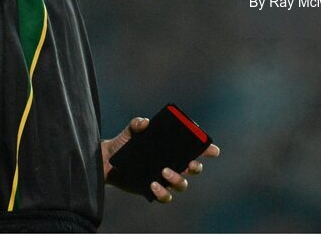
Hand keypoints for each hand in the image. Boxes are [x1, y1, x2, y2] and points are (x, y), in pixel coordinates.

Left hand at [101, 117, 220, 203]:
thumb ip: (137, 123)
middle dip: (196, 166)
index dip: (207, 148)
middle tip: (189, 163)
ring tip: (164, 171)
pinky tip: (153, 185)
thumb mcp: (130, 130)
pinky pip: (165, 196)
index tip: (212, 148)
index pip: (195, 148)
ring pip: (182, 184)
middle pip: (194, 168)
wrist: (108, 161)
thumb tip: (145, 123)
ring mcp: (165, 178)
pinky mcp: (155, 190)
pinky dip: (162, 192)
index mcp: (173, 148)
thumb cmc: (124, 142)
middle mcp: (174, 163)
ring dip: (178, 179)